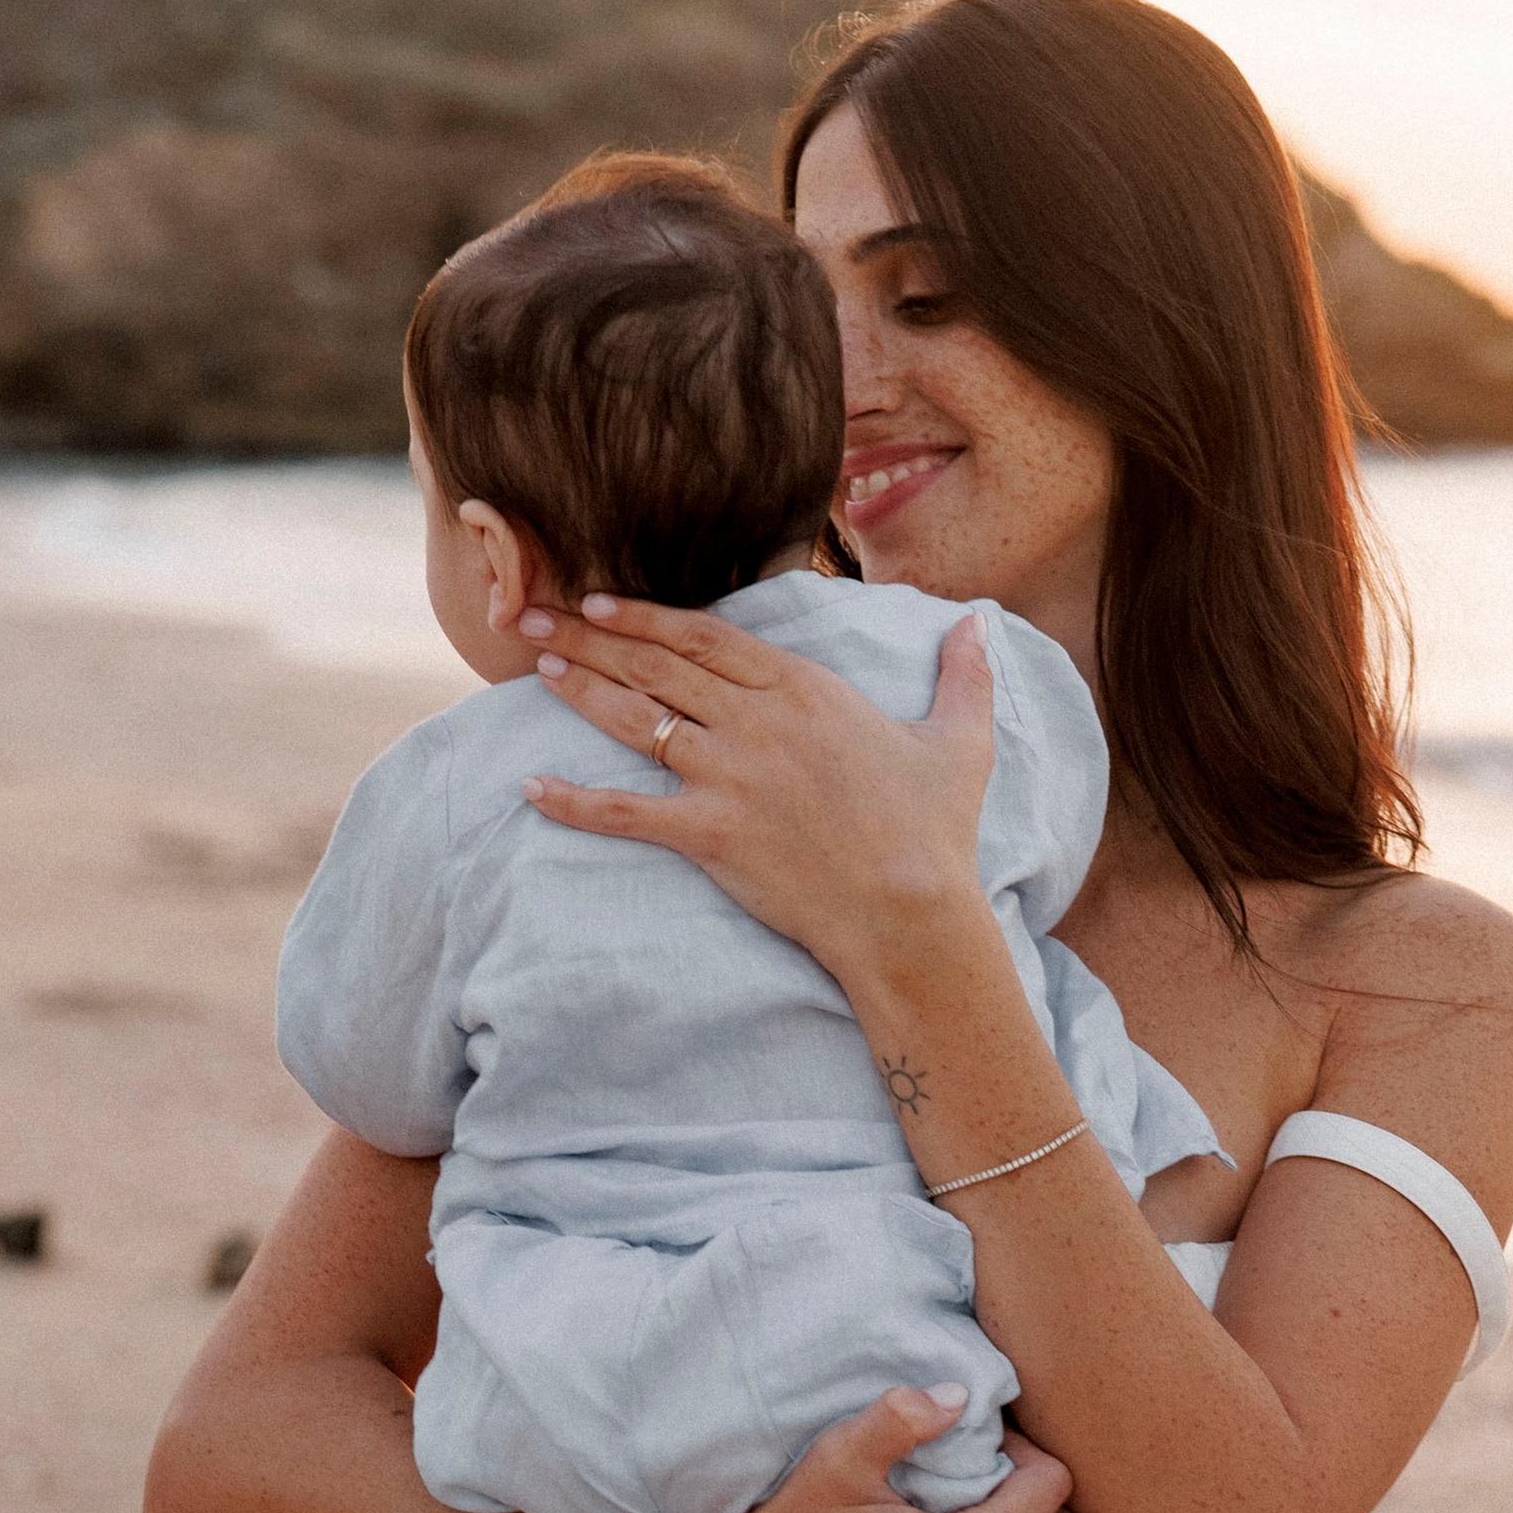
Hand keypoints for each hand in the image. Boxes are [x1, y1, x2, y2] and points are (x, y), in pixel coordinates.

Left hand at [518, 592, 996, 979]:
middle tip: (534, 614)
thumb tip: (981, 624)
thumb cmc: (936, 832)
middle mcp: (757, 723)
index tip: (601, 600)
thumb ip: (963, 677)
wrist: (911, 913)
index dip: (646, 615)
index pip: (706, 637)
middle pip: (656, 666)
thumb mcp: (961, 742)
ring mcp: (729, 777)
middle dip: (589, 635)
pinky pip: (626, 814)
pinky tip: (531, 788)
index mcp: (805, 690)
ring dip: (578, 688)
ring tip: (534, 665)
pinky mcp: (710, 836)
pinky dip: (574, 802)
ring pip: (635, 720)